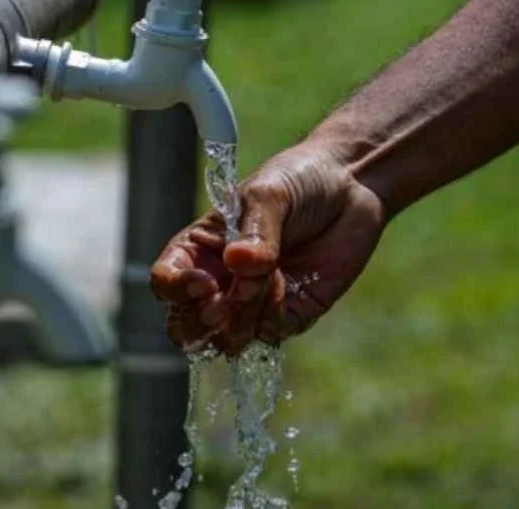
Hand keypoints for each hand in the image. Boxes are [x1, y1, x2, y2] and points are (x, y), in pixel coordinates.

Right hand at [150, 138, 385, 355]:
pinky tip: (293, 283)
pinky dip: (277, 317)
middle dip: (200, 325)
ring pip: (228, 339)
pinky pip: (269, 336)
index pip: (166, 281)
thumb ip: (256, 232)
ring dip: (245, 318)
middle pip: (186, 326)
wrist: (352, 184)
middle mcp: (220, 280)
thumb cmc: (298, 179)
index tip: (205, 283)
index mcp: (201, 247)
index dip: (176, 290)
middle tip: (224, 306)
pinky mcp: (290, 314)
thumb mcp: (269, 194)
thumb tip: (239, 264)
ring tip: (272, 279)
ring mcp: (253, 302)